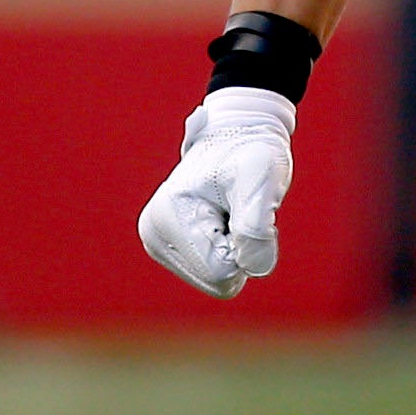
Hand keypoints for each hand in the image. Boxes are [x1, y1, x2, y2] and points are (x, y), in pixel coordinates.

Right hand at [137, 87, 297, 297]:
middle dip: (240, 250)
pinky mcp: (170, 248)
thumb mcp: (261, 175)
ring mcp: (159, 243)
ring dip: (234, 248)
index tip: (242, 208)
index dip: (246, 246)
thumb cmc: (249, 150)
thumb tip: (253, 268)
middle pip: (217, 281)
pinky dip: (227, 248)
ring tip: (230, 209)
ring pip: (216, 280)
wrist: (236, 133)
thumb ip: (255, 225)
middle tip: (238, 209)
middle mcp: (154, 235)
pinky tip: (222, 217)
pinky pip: (214, 272)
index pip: (220, 272)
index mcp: (168, 218)